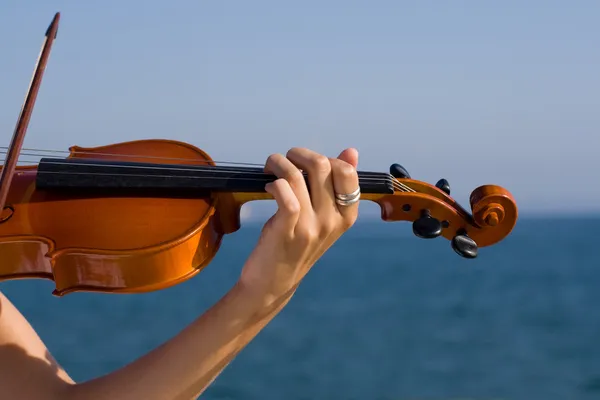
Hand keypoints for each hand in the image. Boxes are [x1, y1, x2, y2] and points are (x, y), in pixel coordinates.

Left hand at [239, 147, 359, 305]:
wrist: (274, 283)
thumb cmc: (297, 245)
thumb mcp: (322, 217)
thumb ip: (337, 185)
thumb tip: (351, 152)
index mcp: (346, 216)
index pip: (347, 172)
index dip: (326, 158)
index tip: (308, 165)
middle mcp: (332, 221)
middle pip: (322, 165)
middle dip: (299, 154)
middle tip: (285, 161)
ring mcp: (310, 226)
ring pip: (297, 175)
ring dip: (279, 163)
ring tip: (271, 169)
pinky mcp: (287, 230)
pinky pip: (283, 191)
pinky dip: (273, 182)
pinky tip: (267, 187)